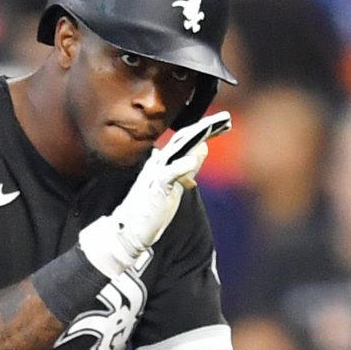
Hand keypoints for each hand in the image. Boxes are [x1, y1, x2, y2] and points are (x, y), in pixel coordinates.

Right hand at [79, 111, 230, 277]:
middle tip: (221, 121)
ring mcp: (155, 174)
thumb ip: (183, 170)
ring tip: (210, 130)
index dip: (200, 132)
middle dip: (201, 130)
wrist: (129, 228)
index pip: (183, 142)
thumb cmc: (150, 209)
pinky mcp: (155, 187)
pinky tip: (191, 161)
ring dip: (192, 141)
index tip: (219, 125)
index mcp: (162, 163)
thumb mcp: (172, 187)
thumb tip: (198, 152)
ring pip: (175, 151)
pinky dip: (180, 166)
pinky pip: (168, 173)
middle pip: (181, 141)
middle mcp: (158, 164)